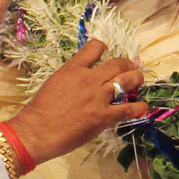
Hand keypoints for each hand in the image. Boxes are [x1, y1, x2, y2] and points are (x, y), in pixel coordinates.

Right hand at [8, 40, 145, 165]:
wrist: (37, 131)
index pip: (94, 47)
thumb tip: (82, 80)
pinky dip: (139, 107)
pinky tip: (141, 107)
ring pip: (128, 80)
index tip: (107, 51)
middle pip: (118, 63)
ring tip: (138, 81)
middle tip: (131, 67)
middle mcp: (90, 79)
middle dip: (128, 64)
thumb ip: (72, 78)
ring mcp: (99, 97)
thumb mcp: (54, 83)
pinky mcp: (104, 116)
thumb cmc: (39, 110)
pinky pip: (129, 109)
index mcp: (74, 69)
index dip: (103, 47)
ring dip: (137, 79)